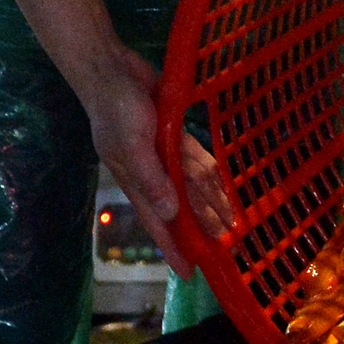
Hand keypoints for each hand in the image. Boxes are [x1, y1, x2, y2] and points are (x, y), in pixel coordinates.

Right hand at [74, 39, 235, 277]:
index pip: (158, 224)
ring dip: (209, 201)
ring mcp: (161, 153)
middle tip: (224, 248)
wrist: (111, 69)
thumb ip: (151, 179)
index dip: (172, 249)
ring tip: (232, 221)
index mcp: (136, 181)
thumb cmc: (116, 109)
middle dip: (199, 228)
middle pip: (179, 208)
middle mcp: (151, 172)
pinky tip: (221, 182)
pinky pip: (193, 159)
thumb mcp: (132, 146)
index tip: (188, 273)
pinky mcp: (171, 133)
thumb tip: (169, 213)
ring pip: (190, 185)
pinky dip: (206, 172)